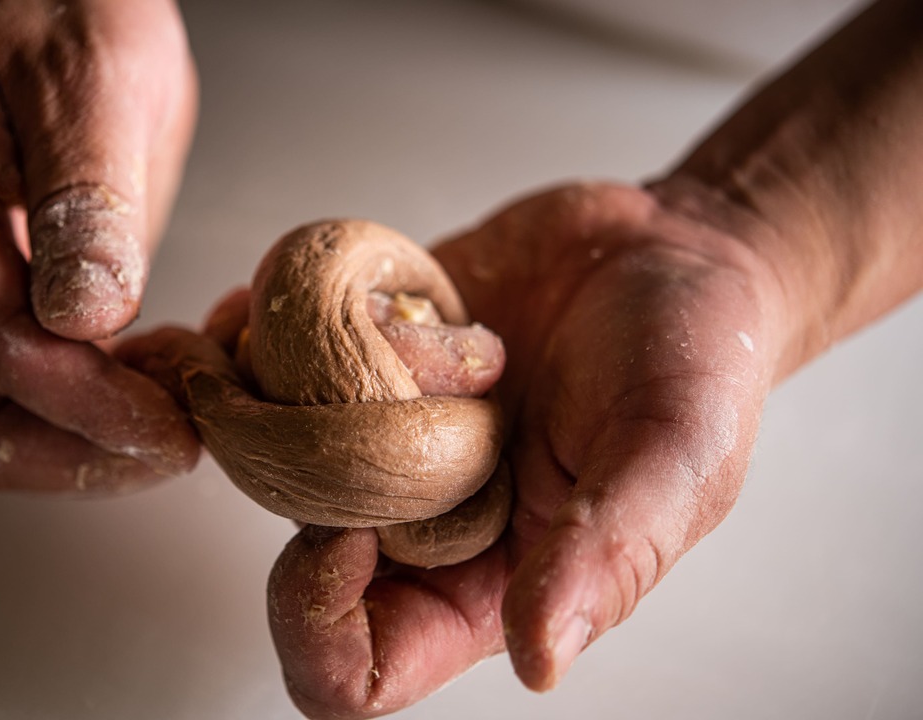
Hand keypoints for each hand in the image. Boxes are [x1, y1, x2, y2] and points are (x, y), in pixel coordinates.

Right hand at [0, 0, 199, 490]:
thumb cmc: (69, 10)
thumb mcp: (93, 80)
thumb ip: (86, 194)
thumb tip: (82, 315)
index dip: (87, 407)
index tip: (176, 428)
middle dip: (81, 453)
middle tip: (182, 437)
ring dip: (88, 443)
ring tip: (181, 400)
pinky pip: (21, 393)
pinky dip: (93, 411)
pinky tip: (161, 373)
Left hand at [269, 183, 789, 716]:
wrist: (668, 252)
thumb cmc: (696, 362)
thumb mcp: (675, 459)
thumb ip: (610, 555)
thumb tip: (543, 661)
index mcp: (483, 581)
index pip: (360, 667)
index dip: (319, 625)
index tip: (348, 532)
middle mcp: (414, 520)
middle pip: (282, 557)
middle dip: (275, 477)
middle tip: (329, 389)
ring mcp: (376, 438)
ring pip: (255, 453)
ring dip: (257, 392)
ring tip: (330, 322)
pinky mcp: (358, 359)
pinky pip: (265, 363)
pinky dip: (253, 329)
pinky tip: (288, 292)